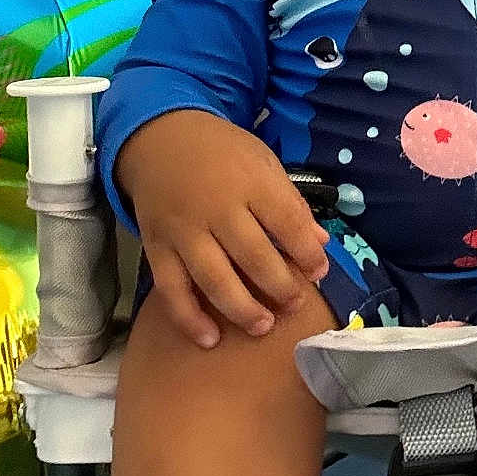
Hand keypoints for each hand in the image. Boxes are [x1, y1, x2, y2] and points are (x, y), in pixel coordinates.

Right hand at [116, 109, 332, 347]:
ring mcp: (184, 231)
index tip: (320, 272)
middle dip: (280, 286)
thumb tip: (320, 243)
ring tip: (263, 326)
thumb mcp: (263, 163)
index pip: (286, 222)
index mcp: (250, 182)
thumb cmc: (222, 152)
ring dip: (241, 308)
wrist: (160, 137)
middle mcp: (217, 208)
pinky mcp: (156, 247)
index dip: (307, 252)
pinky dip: (189, 317)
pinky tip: (209, 338)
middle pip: (253, 256)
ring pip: (214, 279)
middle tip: (296, 305)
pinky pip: (171, 289)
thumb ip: (290, 204)